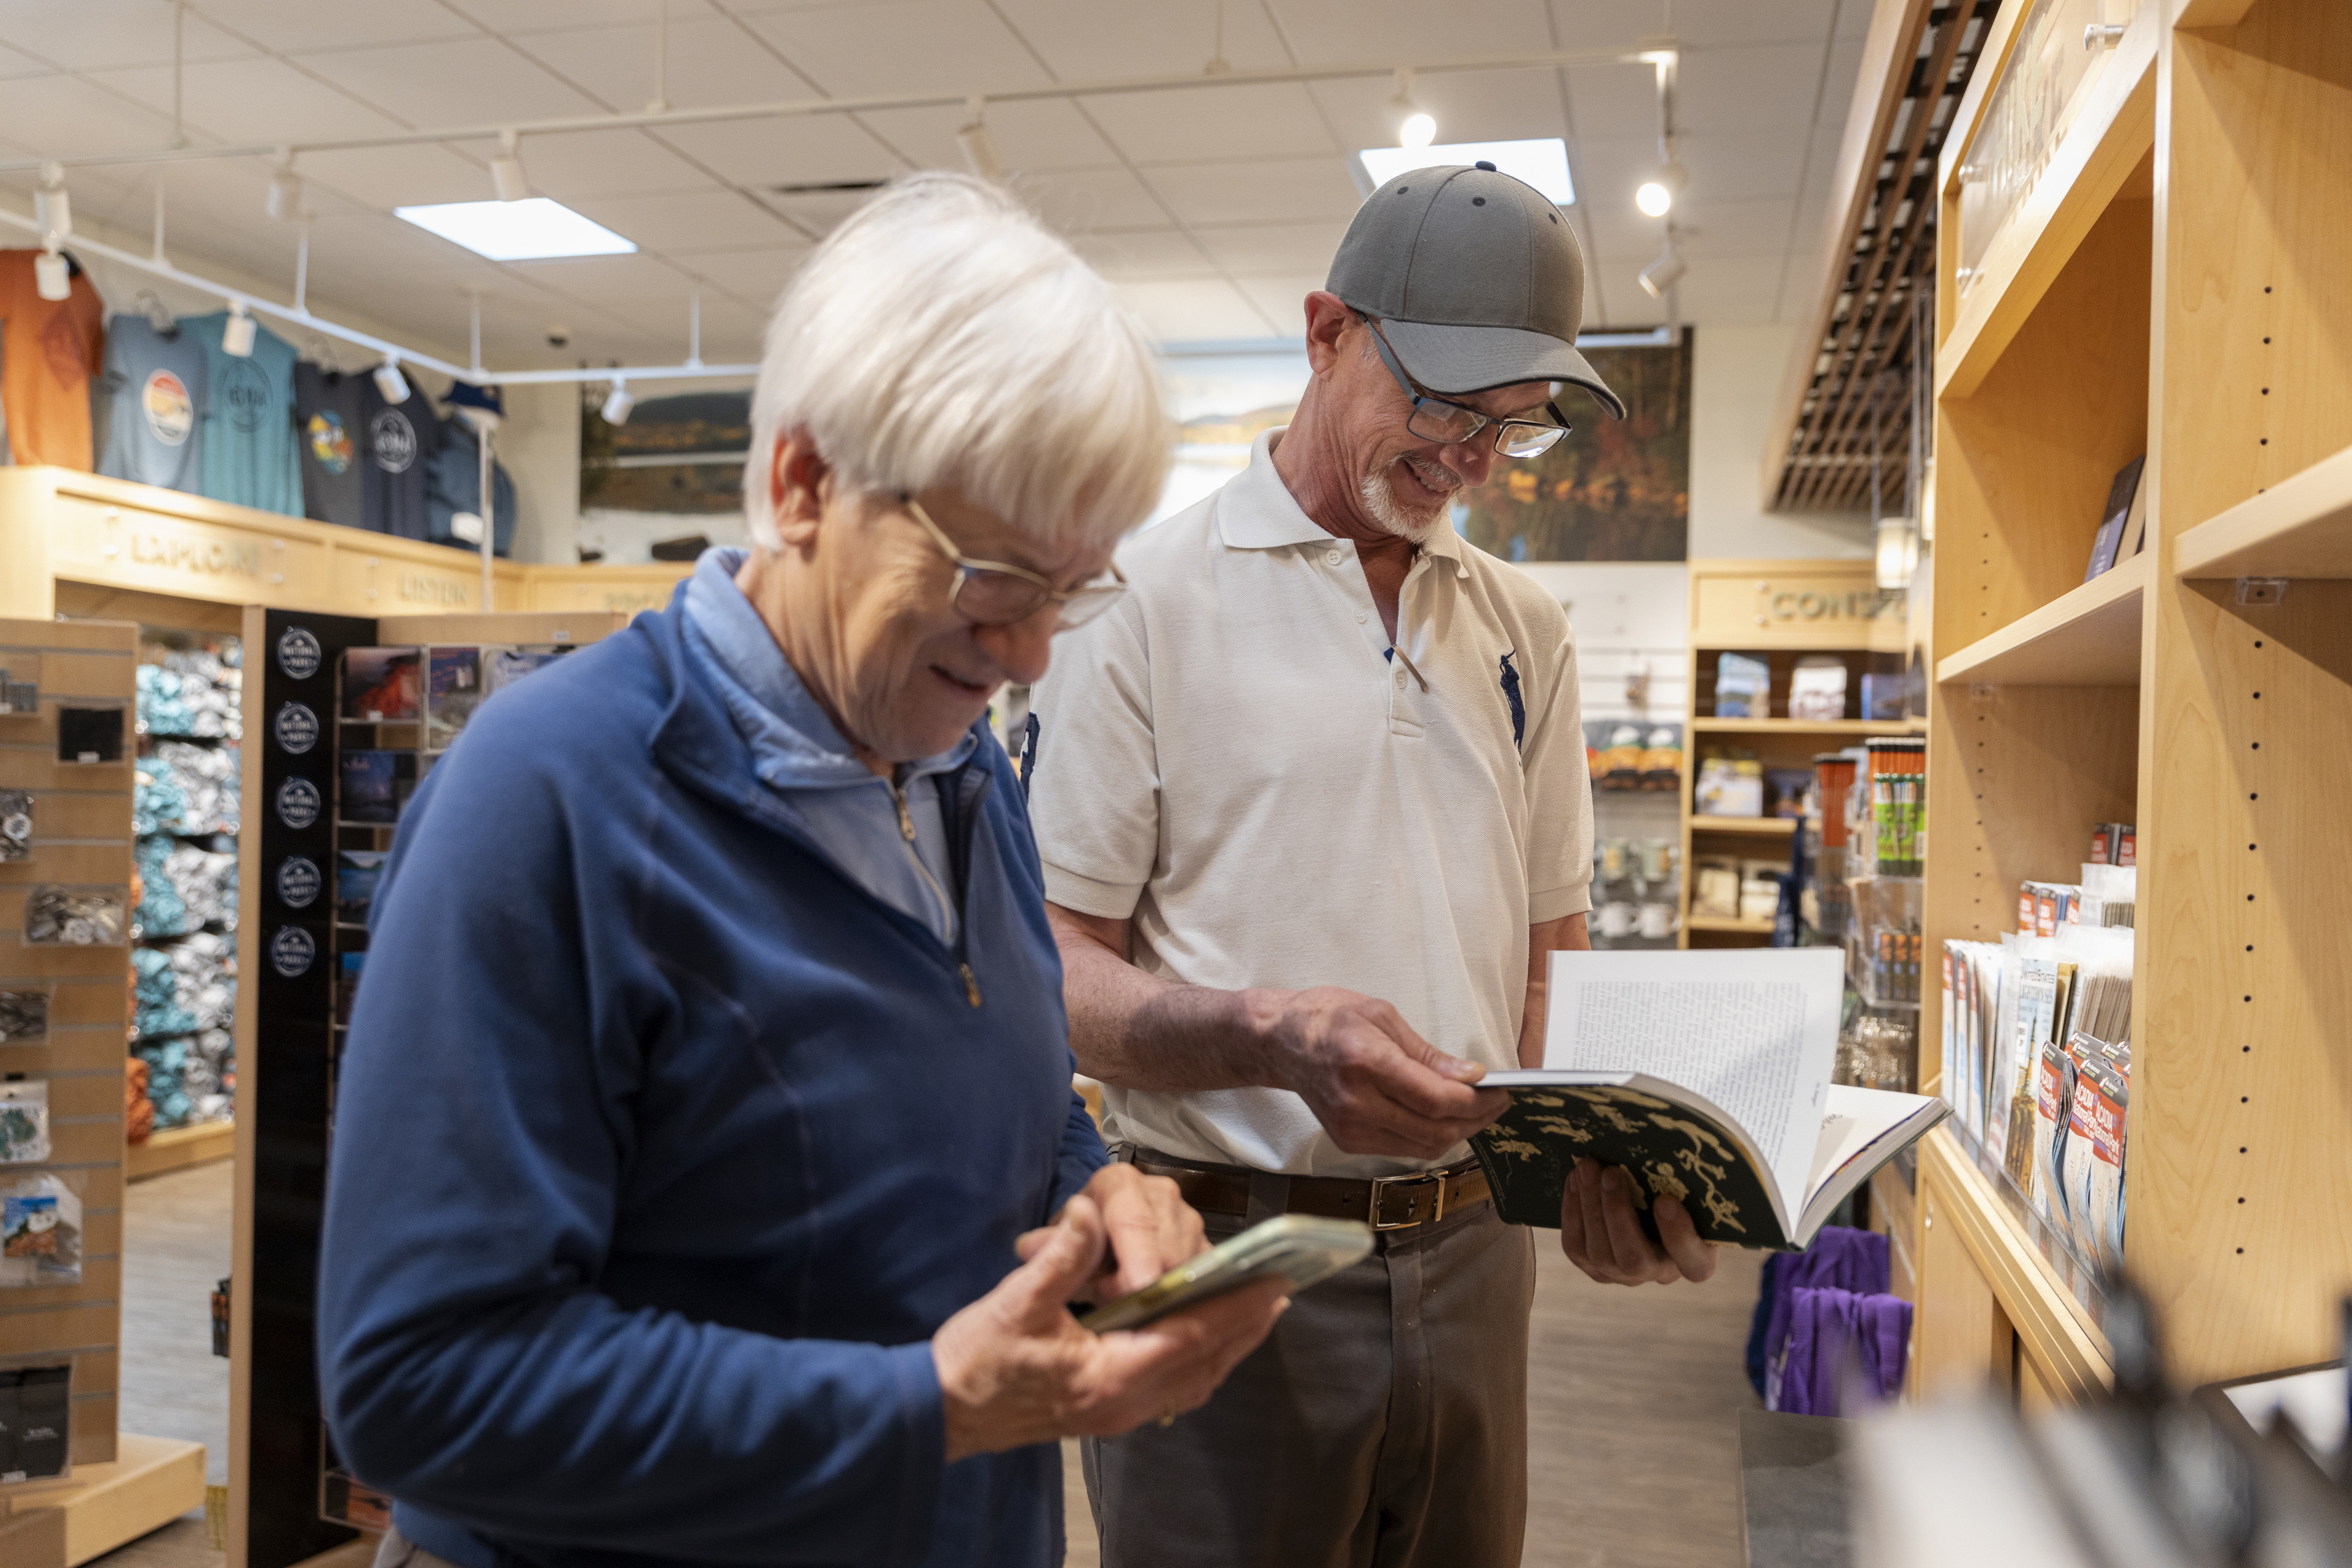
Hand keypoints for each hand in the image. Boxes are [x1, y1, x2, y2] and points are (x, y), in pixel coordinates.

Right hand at [934, 1195, 1288, 1460]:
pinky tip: (1202, 1339)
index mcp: (1110, 1375)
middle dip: (1243, 1326)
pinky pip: (1173, 1388)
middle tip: (1279, 1291)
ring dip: (1226, 1345)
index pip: (1190, 1335)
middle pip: (1205, 1363)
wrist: (942, 1412)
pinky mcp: (1107, 1412)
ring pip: (1193, 1380)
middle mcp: (1124, 1402)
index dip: (1235, 1307)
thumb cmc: (976, 1359)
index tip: (1273, 1283)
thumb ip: (1061, 1257)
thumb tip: (1089, 1213)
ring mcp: (1117, 1413)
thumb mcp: (1015, 1301)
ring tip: (1254, 1312)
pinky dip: (1199, 1361)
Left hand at [1015, 1162, 1205, 1302]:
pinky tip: (1162, 1315)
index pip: (1134, 1221)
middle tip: (1119, 1309)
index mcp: (1120, 1183)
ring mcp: (1188, 1217)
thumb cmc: (1071, 1248)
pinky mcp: (1205, 1245)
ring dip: (1163, 1292)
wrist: (1088, 1251)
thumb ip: (1047, 1250)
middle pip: (1168, 1243)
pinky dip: (1186, 1300)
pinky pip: (1205, 1276)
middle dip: (1148, 1283)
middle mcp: (1161, 1192)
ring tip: (1128, 1305)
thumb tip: (1029, 1246)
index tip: (1134, 1293)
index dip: (1136, 1260)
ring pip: (1190, 1262)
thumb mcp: (1051, 1248)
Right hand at [1255, 986, 1506, 1159]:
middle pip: (1435, 1129)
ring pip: (1424, 1146)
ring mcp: (1350, 1128)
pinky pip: (1405, 1148)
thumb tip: (1470, 1077)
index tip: (1499, 1091)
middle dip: (1475, 1119)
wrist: (1281, 1042)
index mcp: (1365, 1062)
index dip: (1475, 1101)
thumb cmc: (1330, 1018)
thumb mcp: (1382, 1016)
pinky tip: (1444, 1117)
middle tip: (1497, 1102)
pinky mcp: (1348, 1141)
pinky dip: (1432, 1136)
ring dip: (1458, 1131)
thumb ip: (1427, 1054)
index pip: (1434, 1099)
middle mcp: (1356, 1102)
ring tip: (1476, 1111)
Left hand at [1559, 1159, 1718, 1285]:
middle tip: (1611, 1172)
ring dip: (1589, 1206)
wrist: (1647, 1203)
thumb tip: (1658, 1150)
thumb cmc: (1677, 1194)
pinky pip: (1576, 1247)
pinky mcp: (1594, 1269)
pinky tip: (1575, 1180)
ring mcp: (1623, 1277)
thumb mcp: (1691, 1192)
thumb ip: (1683, 1185)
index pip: (1695, 1264)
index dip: (1679, 1236)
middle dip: (1617, 1213)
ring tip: (1587, 1169)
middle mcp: (1659, 1275)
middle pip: (1634, 1260)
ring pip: (1599, 1254)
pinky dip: (1572, 1211)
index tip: (1665, 1200)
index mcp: (1697, 1261)